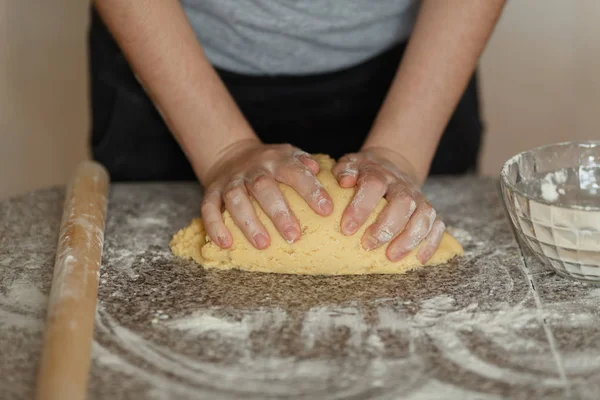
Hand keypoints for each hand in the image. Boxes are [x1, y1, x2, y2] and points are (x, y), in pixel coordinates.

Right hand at [200, 140, 333, 248]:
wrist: (230, 153)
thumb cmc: (269, 164)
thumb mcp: (288, 155)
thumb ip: (304, 162)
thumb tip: (317, 169)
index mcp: (276, 160)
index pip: (295, 172)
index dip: (311, 190)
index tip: (326, 210)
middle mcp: (253, 169)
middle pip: (263, 187)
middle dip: (279, 212)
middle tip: (293, 236)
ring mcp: (231, 180)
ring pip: (236, 199)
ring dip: (249, 222)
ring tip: (263, 244)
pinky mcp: (212, 191)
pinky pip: (209, 207)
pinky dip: (215, 226)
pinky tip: (226, 243)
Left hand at [332, 147, 444, 262]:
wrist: (389, 166)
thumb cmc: (363, 174)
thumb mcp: (349, 166)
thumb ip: (343, 172)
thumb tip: (346, 181)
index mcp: (379, 173)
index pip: (373, 185)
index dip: (361, 207)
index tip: (347, 229)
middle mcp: (401, 185)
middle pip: (403, 202)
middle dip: (386, 227)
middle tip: (368, 245)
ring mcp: (418, 197)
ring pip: (423, 215)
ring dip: (409, 238)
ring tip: (391, 257)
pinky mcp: (427, 211)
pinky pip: (437, 226)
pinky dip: (430, 243)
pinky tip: (418, 259)